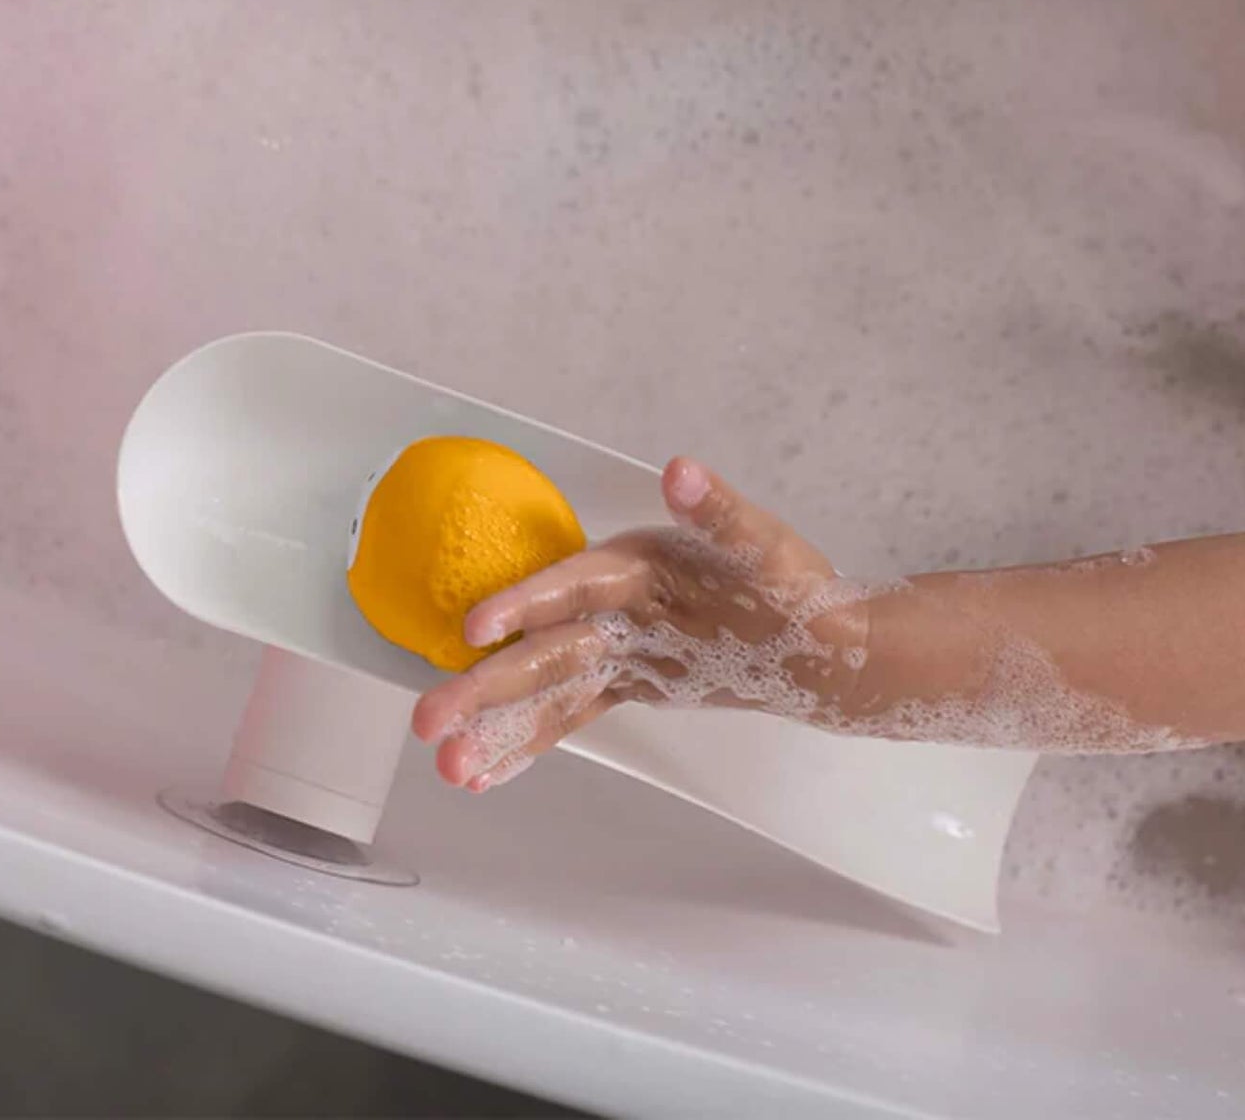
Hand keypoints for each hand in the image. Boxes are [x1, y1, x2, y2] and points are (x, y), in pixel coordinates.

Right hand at [412, 459, 875, 790]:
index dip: (522, 605)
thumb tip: (681, 470)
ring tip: (447, 768)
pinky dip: (529, 745)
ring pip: (542, 691)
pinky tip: (485, 775)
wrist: (817, 642)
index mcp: (632, 566)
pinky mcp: (623, 683)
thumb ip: (719, 513)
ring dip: (494, 727)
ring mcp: (613, 647)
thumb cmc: (789, 585)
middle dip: (482, 688)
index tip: (473, 629)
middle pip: (538, 651)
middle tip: (426, 722)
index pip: (568, 587)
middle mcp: (610, 605)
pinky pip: (568, 717)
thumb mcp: (764, 550)